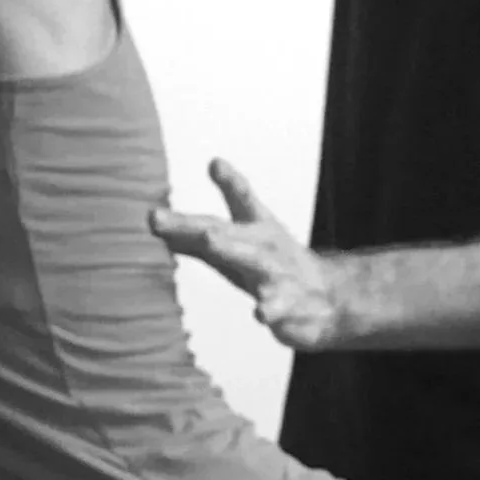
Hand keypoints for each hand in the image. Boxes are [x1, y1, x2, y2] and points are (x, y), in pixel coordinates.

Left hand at [150, 160, 347, 350]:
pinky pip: (278, 311)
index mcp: (256, 230)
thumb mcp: (235, 243)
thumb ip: (192, 235)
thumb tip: (152, 221)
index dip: (232, 183)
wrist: (327, 298)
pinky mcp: (289, 309)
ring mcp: (280, 278)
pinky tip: (260, 314)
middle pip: (239, 238)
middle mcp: (267, 249)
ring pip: (257, 266)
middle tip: (198, 224)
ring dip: (235, 253)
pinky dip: (271, 311)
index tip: (216, 165)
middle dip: (217, 230)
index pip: (243, 202)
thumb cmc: (270, 265)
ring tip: (211, 241)